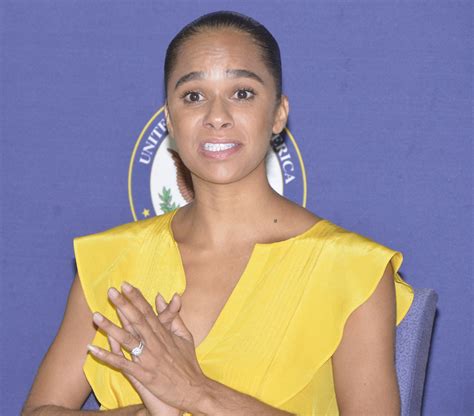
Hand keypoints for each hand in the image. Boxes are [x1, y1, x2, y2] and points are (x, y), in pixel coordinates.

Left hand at [105, 293, 184, 415]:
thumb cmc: (188, 363)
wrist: (194, 389)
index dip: (136, 297)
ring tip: (96, 316)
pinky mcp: (144, 375)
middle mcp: (155, 343)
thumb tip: (162, 297)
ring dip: (110, 327)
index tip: (125, 285)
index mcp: (164, 333)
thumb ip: (173, 316)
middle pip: (136, 320)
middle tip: (110, 291)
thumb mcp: (185, 336)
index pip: (148, 311)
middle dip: (123, 304)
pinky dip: (107, 356)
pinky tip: (92, 349)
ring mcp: (149, 359)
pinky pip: (122, 364)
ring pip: (127, 339)